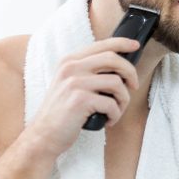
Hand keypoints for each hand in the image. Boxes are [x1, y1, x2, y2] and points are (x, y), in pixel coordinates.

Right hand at [25, 37, 140, 157]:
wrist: (43, 135)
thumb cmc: (61, 112)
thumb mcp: (69, 84)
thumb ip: (87, 72)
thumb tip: (119, 68)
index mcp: (69, 61)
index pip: (101, 45)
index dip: (122, 43)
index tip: (135, 46)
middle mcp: (71, 68)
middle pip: (113, 59)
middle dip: (130, 72)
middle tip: (133, 86)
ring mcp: (74, 83)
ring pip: (116, 82)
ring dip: (124, 99)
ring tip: (116, 110)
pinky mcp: (80, 100)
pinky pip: (111, 103)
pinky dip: (115, 114)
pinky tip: (108, 121)